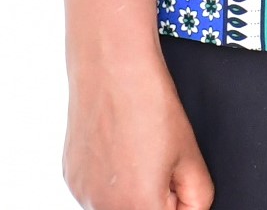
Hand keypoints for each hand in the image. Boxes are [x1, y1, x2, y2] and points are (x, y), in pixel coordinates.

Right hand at [62, 0, 212, 209]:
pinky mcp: (71, 177)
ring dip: (134, 191)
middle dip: (157, 197)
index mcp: (137, 206)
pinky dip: (114, 178)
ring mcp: (82, 192)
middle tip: (163, 163)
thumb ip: (196, 196)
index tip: (180, 183)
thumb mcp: (190, 155)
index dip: (178, 199)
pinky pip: (99, 189)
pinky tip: (122, 148)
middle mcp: (101, 206)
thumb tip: (192, 209)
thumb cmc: (151, 106)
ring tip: (142, 150)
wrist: (113, 71)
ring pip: (118, 204)